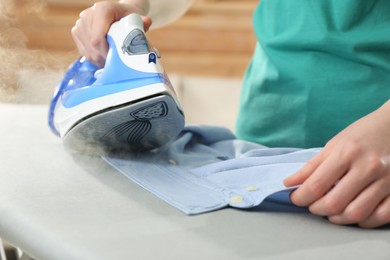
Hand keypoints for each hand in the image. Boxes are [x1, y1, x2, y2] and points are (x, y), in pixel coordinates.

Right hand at [71, 1, 151, 66]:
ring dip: (101, 60)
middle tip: (118, 63)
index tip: (117, 59)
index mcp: (102, 10)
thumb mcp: (136, 17)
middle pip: (93, 47)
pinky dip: (95, 58)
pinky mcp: (76, 32)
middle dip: (106, 58)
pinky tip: (105, 56)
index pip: (97, 39)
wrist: (118, 13)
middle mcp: (87, 15)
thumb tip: (146, 22)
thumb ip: (142, 21)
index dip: (106, 53)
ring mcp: (80, 24)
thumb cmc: (128, 16)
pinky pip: (85, 52)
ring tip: (113, 60)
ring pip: (89, 52)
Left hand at [284, 101, 389, 227]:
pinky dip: (363, 221)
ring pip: (356, 214)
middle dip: (316, 209)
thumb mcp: (334, 144)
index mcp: (346, 153)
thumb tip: (289, 183)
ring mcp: (387, 180)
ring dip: (337, 218)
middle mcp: (368, 167)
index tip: (296, 198)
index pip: (316, 185)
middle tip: (313, 206)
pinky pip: (380, 216)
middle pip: (334, 203)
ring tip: (331, 211)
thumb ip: (312, 166)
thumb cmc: (362, 134)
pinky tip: (353, 213)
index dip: (300, 197)